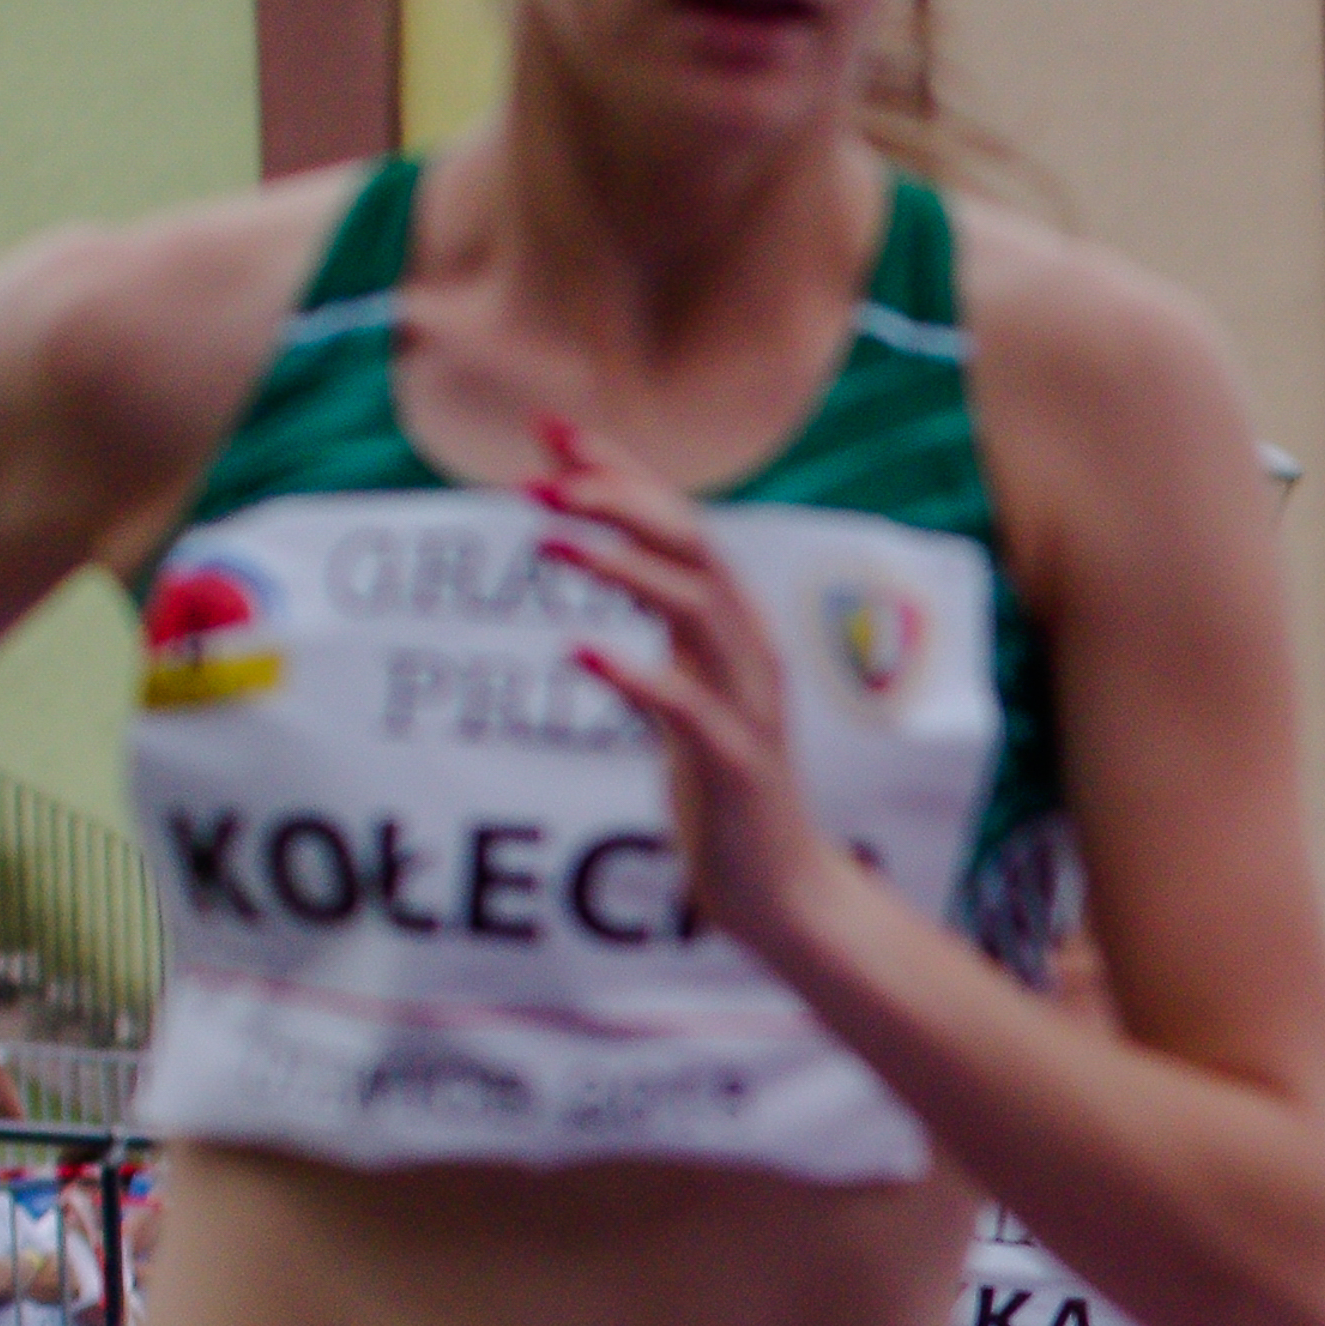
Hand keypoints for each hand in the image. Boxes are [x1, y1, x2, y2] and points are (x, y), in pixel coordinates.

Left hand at [532, 422, 838, 965]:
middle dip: (619, 500)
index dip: (620, 473)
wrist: (785, 893)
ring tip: (549, 541)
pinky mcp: (739, 767)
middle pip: (694, 548)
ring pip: (697, 610)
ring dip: (622, 566)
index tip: (550, 433)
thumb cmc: (727, 795)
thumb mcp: (687, 694)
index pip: (680, 527)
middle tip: (539, 481)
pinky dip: (636, 676)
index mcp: (734, 632)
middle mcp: (749, 655)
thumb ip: (662, 632)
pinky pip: (688, 710)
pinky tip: (579, 651)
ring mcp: (748, 708)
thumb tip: (611, 565)